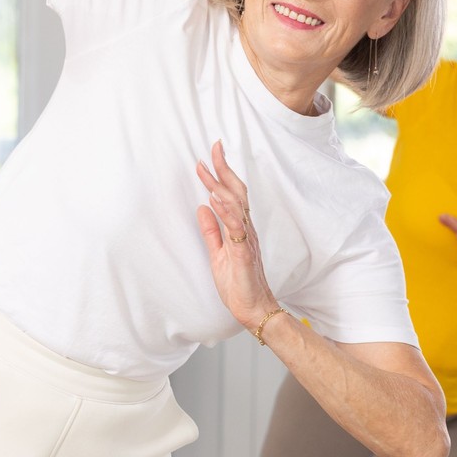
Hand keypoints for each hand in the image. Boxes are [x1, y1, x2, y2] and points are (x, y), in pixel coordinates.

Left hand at [195, 142, 280, 327]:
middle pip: (236, 192)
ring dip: (221, 186)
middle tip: (213, 148)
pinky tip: (215, 200)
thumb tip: (202, 208)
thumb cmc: (238, 283)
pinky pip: (236, 230)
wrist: (254, 309)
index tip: (210, 155)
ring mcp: (246, 240)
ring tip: (208, 168)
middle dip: (224, 169)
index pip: (231, 194)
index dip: (221, 174)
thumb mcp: (218, 253)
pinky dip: (226, 213)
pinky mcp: (243, 254)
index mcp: (240, 228)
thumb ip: (211, 231)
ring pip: (237, 207)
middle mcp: (246, 229)